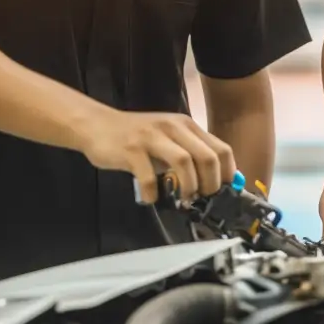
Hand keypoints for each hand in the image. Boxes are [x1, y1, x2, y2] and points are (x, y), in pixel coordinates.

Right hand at [77, 106, 233, 207]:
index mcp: (186, 125)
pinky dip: (152, 193)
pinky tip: (149, 198)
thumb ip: (188, 153)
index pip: (221, 149)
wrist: (96, 125)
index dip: (227, 174)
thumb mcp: (167, 138)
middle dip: (210, 184)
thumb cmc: (135, 136)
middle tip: (201, 198)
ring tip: (181, 199)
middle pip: (207, 157)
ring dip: (188, 187)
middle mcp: (172, 127)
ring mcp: (151, 137)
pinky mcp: (131, 150)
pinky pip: (149, 176)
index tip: (222, 192)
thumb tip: (214, 180)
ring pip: (184, 162)